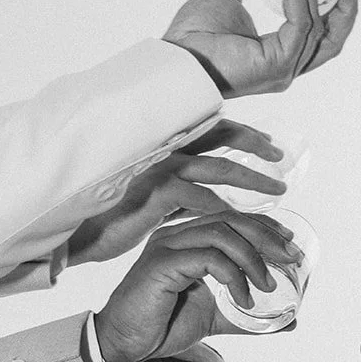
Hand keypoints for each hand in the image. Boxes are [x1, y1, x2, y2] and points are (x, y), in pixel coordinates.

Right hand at [67, 120, 286, 265]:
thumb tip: (209, 198)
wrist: (77, 234)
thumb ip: (181, 191)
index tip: (271, 146)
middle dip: (257, 146)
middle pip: (223, 136)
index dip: (245, 134)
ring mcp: (159, 169)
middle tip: (282, 160)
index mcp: (163, 146)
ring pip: (220, 167)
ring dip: (253, 179)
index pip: (212, 127)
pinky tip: (241, 218)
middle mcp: (163, 150)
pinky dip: (226, 208)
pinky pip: (201, 198)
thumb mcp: (154, 200)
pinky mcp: (155, 194)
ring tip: (278, 192)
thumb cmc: (113, 218)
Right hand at [93, 210, 298, 361]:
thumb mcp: (213, 316)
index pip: (232, 219)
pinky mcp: (162, 263)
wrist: (122, 343)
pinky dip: (234, 276)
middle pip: (231, 219)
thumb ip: (244, 314)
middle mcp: (177, 235)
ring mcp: (168, 246)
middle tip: (290, 258)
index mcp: (187, 239)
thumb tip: (287, 322)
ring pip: (222, 234)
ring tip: (267, 285)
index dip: (264, 226)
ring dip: (253, 258)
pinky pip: (209, 258)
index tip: (289, 243)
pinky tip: (243, 298)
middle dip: (267, 236)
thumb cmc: (160, 325)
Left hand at [163, 0, 358, 98]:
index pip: (319, 35)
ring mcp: (284, 68)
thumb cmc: (193, 36)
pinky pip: (300, 24)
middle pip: (332, 40)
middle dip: (345, 9)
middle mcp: (286, 66)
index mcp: (278, 54)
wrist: (176, 58)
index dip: (335, 10)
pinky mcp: (278, 64)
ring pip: (316, 27)